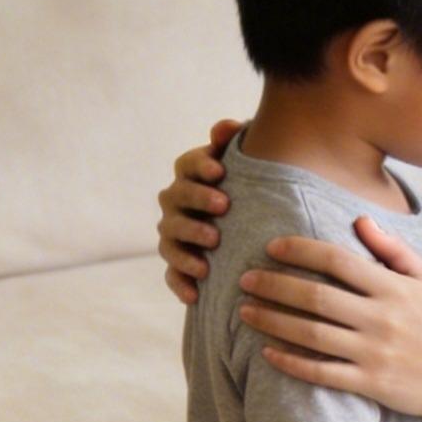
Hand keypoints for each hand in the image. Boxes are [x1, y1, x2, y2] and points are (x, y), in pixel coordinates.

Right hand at [158, 118, 243, 301]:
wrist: (250, 234)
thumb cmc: (251, 192)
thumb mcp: (250, 168)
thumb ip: (237, 144)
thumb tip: (226, 127)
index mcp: (192, 176)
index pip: (186, 165)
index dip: (200, 166)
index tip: (221, 171)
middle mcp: (177, 203)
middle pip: (177, 197)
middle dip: (198, 199)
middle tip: (224, 206)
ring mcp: (174, 235)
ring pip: (171, 235)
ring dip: (190, 238)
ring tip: (214, 244)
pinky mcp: (178, 266)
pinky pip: (172, 275)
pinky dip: (181, 283)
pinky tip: (196, 293)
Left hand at [240, 218, 421, 420]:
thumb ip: (393, 249)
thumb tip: (359, 219)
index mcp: (393, 288)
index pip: (337, 260)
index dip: (300, 250)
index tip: (272, 246)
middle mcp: (381, 318)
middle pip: (315, 296)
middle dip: (274, 284)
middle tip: (244, 278)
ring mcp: (374, 353)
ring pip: (311, 334)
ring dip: (273, 321)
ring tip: (245, 311)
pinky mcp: (370, 384)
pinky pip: (321, 373)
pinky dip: (291, 363)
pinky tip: (267, 353)